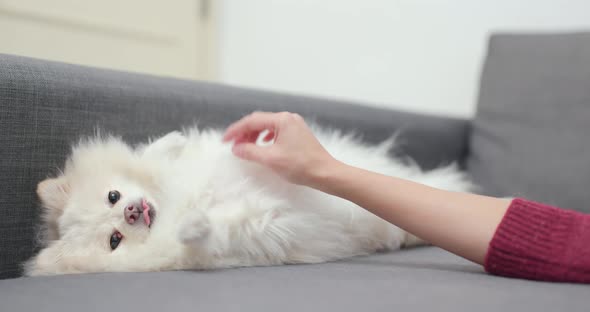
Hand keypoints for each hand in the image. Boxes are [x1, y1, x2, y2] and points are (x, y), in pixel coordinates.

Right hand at [223, 111, 337, 185]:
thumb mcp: (270, 159)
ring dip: (254, 136)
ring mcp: (295, 125)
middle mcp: (289, 118)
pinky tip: (263, 146)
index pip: (252, 121)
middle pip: (260, 121)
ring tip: (246, 147)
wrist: (325, 173)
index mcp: (282, 120)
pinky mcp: (298, 134)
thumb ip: (250, 151)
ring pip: (268, 126)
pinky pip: (276, 132)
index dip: (236, 130)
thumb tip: (236, 148)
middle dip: (244, 133)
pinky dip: (265, 138)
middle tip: (234, 145)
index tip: (225, 140)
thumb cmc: (301, 165)